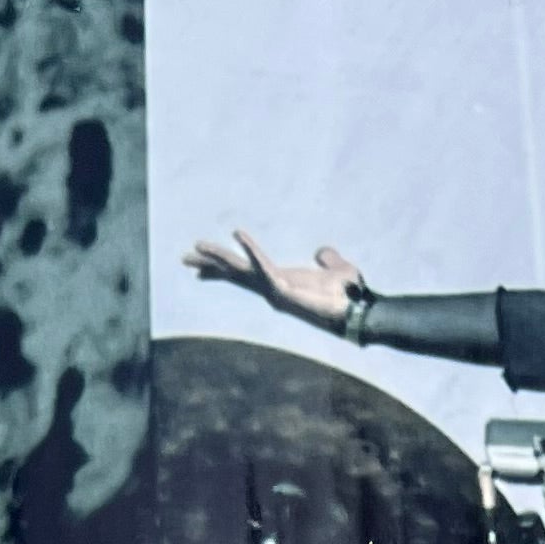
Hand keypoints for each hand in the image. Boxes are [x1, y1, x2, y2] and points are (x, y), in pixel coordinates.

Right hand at [183, 230, 363, 330]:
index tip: (200, 268)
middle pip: (235, 273)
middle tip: (184, 256)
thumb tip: (322, 251)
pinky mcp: (284, 289)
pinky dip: (251, 250)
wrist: (360, 310)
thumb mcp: (336, 268)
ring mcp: (276, 290)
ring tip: (197, 246)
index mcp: (281, 281)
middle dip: (209, 265)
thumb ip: (327, 258)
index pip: (245, 273)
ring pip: (240, 271)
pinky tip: (237, 233)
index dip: (223, 270)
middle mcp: (274, 288)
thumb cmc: (350, 294)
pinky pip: (263, 266)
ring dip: (219, 257)